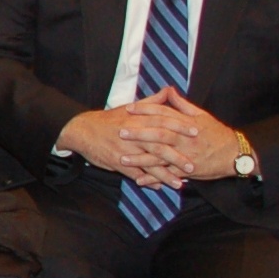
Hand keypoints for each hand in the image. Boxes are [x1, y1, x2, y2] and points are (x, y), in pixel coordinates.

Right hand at [60, 93, 220, 187]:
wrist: (81, 130)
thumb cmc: (108, 120)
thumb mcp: (130, 108)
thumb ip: (153, 102)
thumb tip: (170, 90)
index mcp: (138, 120)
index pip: (164, 122)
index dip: (181, 127)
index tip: (197, 132)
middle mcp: (133, 135)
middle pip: (159, 146)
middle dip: (177, 156)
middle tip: (193, 164)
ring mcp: (125, 150)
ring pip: (148, 164)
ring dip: (165, 175)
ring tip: (180, 183)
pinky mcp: (116, 162)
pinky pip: (134, 174)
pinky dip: (147, 181)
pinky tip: (159, 187)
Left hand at [121, 87, 240, 182]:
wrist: (236, 154)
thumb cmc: (216, 133)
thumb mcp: (201, 116)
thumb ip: (182, 104)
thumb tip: (168, 90)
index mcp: (187, 123)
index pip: (164, 114)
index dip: (146, 110)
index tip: (128, 109)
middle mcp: (185, 138)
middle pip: (160, 134)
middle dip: (139, 133)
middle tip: (120, 132)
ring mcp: (186, 155)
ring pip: (161, 156)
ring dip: (141, 159)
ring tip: (122, 159)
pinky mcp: (188, 170)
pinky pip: (168, 175)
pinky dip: (153, 178)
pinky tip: (138, 180)